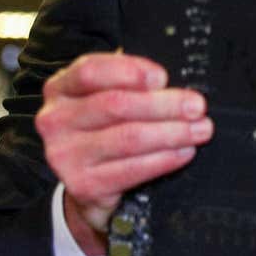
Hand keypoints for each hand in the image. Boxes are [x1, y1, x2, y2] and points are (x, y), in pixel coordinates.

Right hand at [35, 53, 212, 255]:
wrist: (88, 182)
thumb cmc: (105, 128)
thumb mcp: (106, 97)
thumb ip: (129, 83)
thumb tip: (169, 83)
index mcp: (60, 89)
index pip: (90, 71)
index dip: (130, 71)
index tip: (163, 78)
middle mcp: (55, 120)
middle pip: (116, 105)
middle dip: (165, 104)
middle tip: (197, 106)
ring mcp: (65, 155)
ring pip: (129, 138)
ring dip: (172, 132)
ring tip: (200, 129)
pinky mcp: (84, 184)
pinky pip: (133, 169)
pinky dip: (165, 159)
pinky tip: (184, 152)